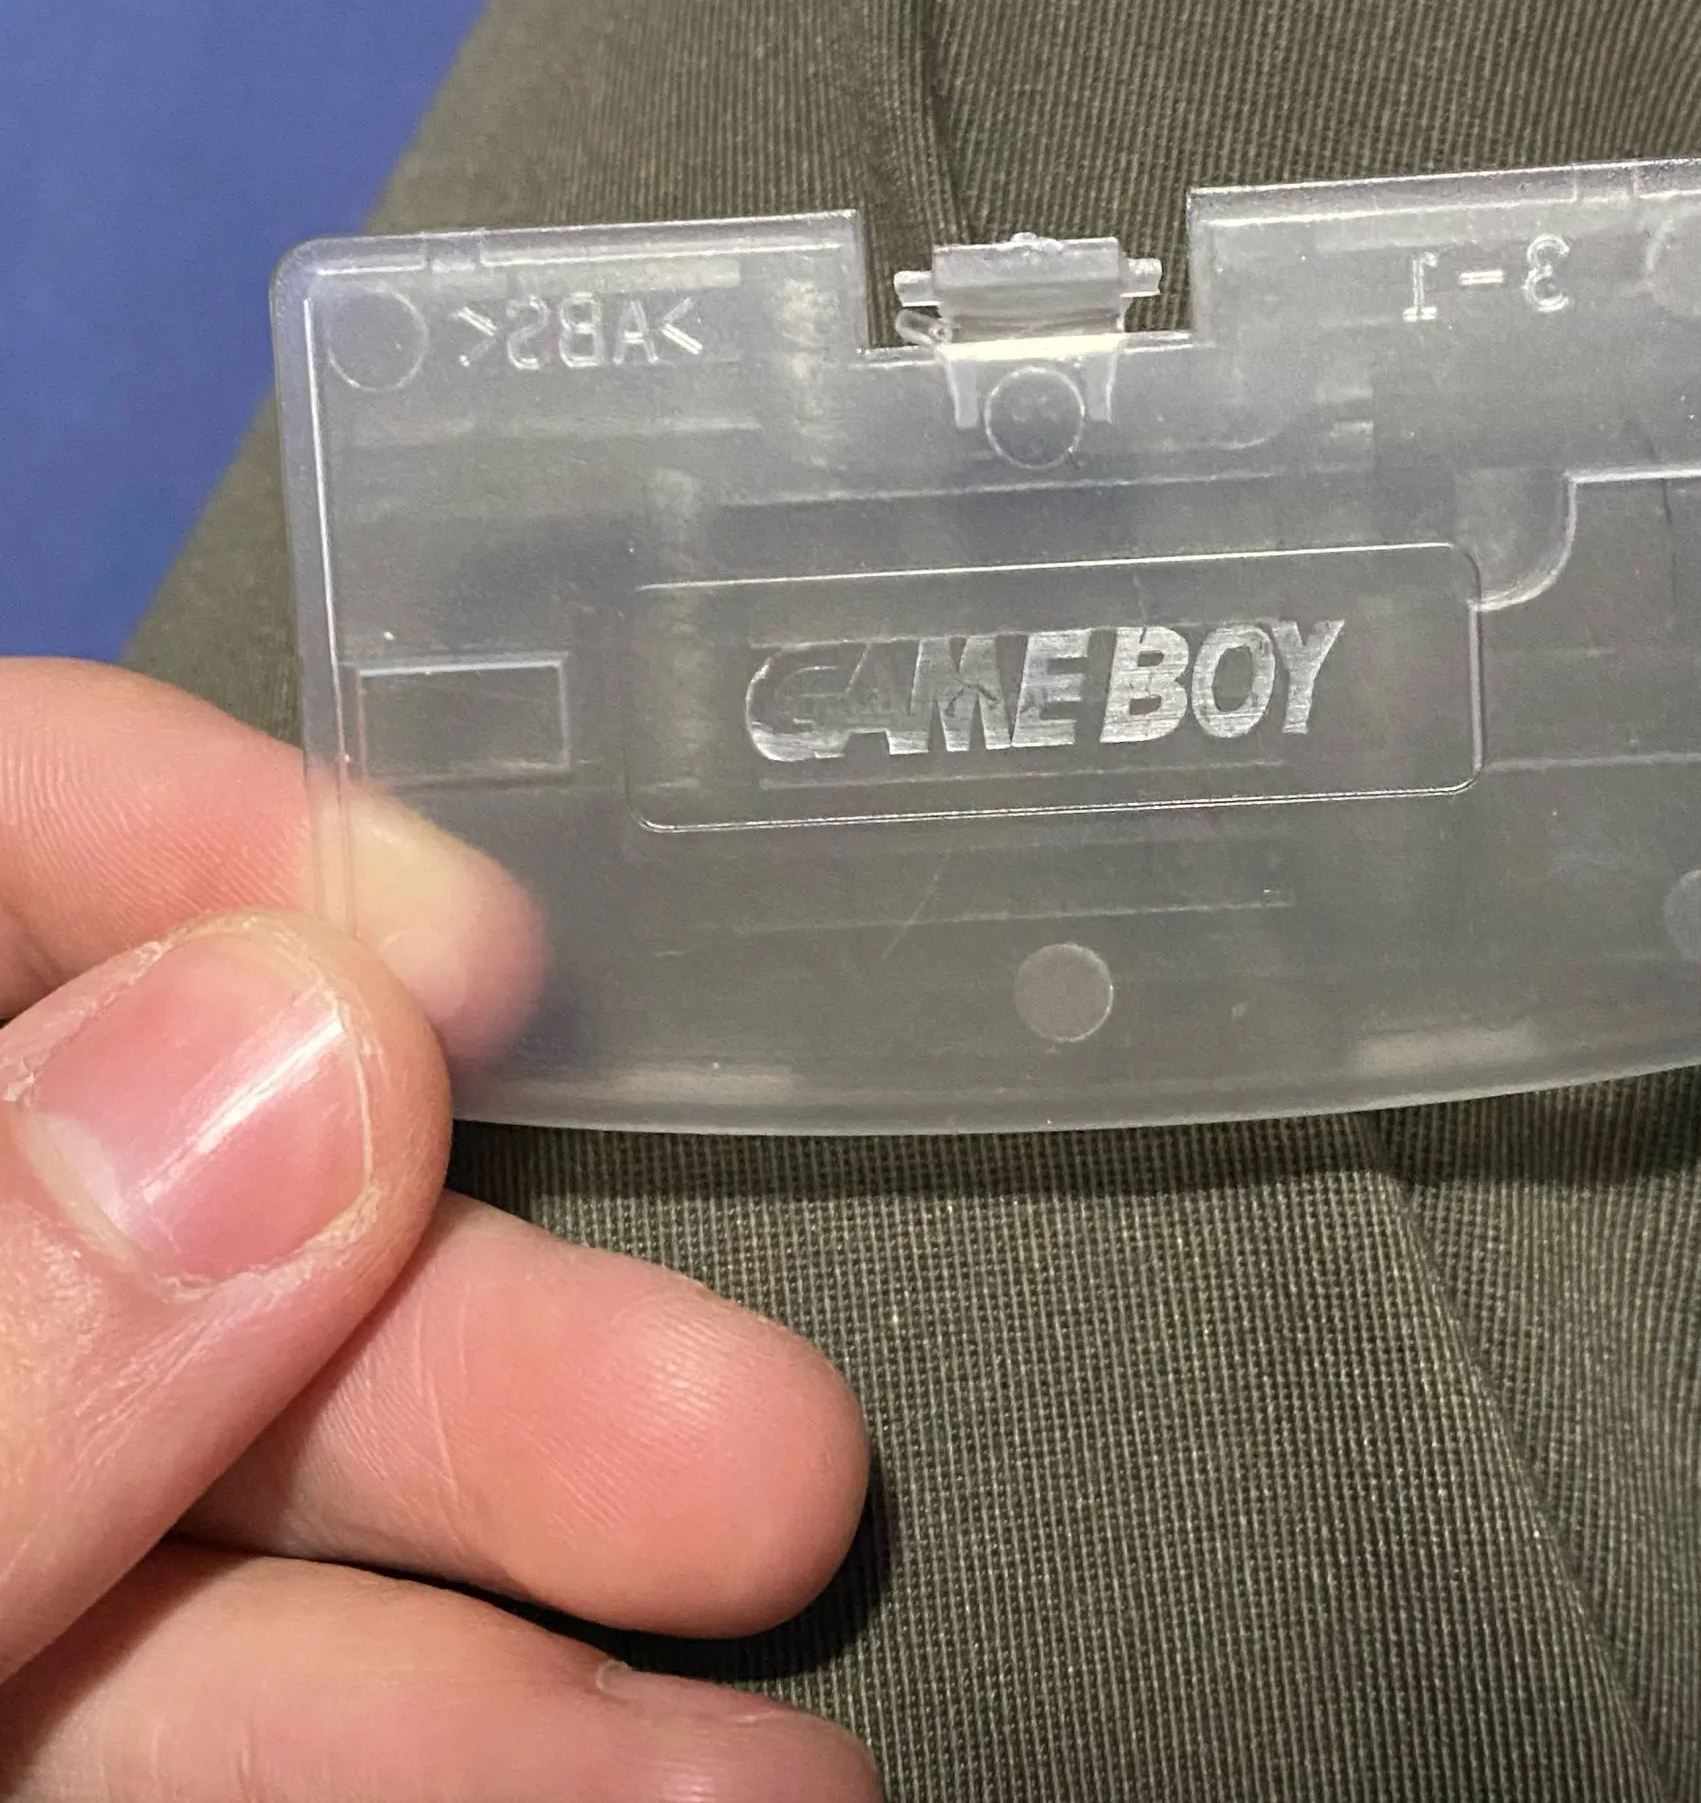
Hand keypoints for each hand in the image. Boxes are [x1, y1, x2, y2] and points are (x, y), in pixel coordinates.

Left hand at [0, 661, 878, 1800]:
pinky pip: (200, 1728)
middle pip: (180, 1209)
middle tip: (748, 1441)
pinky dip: (438, 1753)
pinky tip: (656, 1789)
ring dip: (524, 1629)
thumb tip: (302, 1057)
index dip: (208, 843)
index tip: (483, 951)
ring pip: (233, 1505)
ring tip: (773, 1733)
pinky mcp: (6, 1740)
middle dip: (483, 1326)